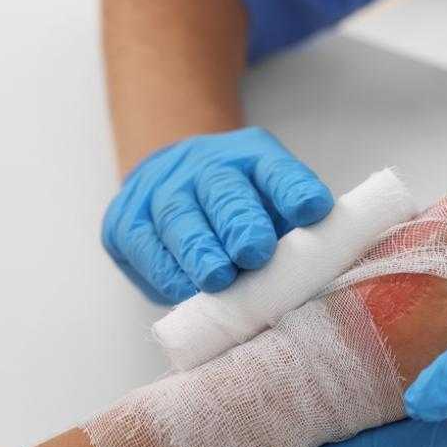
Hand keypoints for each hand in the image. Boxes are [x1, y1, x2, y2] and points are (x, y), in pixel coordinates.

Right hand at [102, 127, 333, 303]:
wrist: (169, 185)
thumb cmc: (239, 214)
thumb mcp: (271, 209)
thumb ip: (295, 236)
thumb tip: (319, 280)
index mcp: (254, 159)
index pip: (277, 171)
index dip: (294, 190)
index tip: (313, 210)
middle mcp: (206, 166)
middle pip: (223, 191)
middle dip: (240, 222)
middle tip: (255, 253)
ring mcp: (161, 190)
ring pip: (180, 218)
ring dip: (200, 251)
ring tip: (218, 278)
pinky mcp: (126, 222)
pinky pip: (145, 246)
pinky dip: (166, 270)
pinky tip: (183, 288)